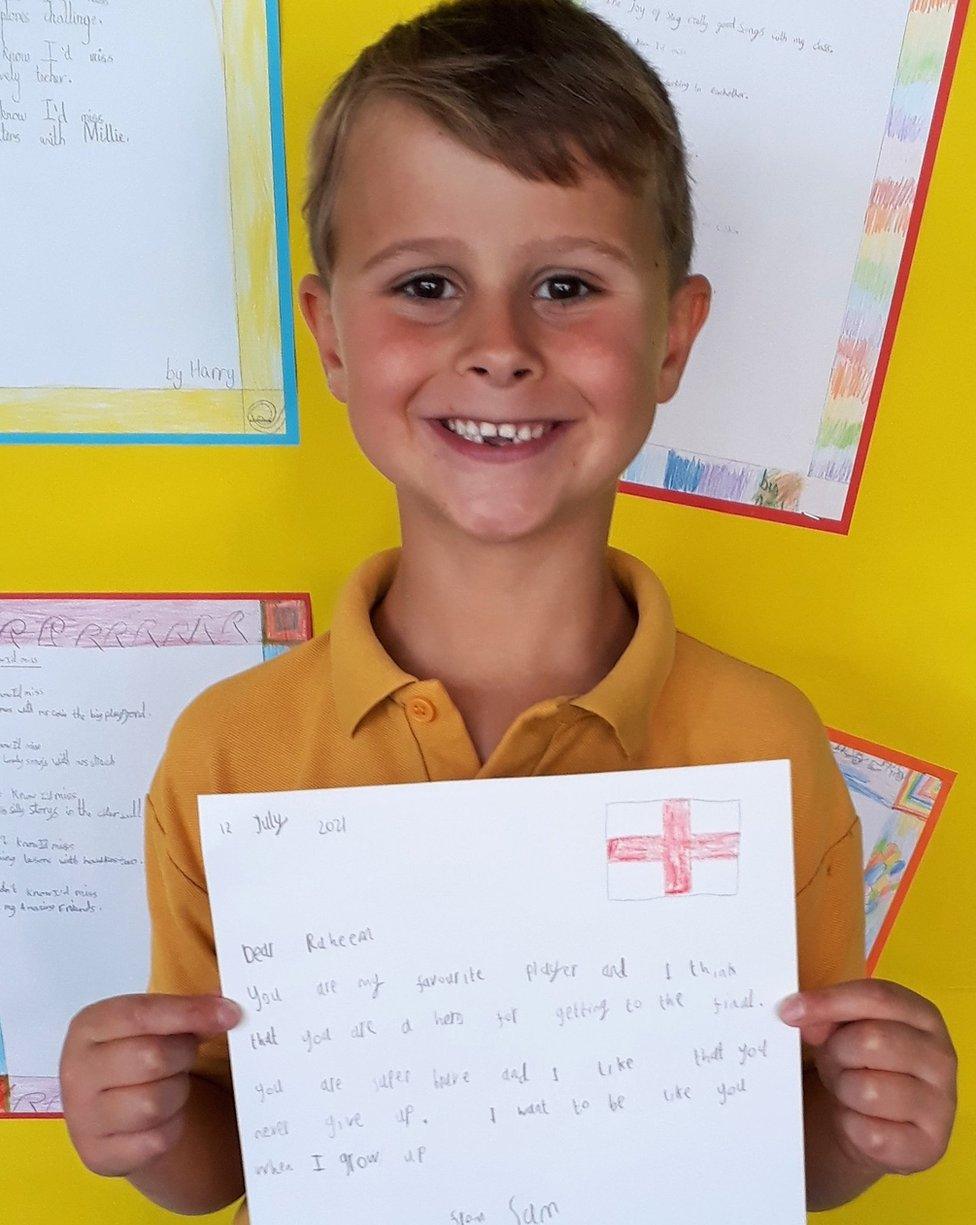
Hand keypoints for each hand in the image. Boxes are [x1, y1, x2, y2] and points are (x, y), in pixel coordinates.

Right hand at [60, 993, 241, 1176]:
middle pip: (152, 1058)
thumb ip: (187, 1012)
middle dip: (183, 1055)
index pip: (141, 1014)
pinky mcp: (98, 1156)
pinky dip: (172, 1126)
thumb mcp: (154, 1023)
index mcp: (88, 1026)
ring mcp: (83, 1118)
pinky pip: (157, 1140)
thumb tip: (227, 1009)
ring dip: (178, 1092)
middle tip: (186, 1055)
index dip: (189, 1013)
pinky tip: (163, 1116)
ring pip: (155, 1103)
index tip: (230, 1014)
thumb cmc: (138, 1053)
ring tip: (170, 1084)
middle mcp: (76, 1072)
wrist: (113, 1111)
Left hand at [778, 979, 956, 1175]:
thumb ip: (826, 1017)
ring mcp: (941, 1104)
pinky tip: (860, 1121)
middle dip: (837, 1051)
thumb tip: (802, 1018)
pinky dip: (852, 1126)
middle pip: (872, 1040)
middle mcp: (941, 1056)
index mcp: (923, 1015)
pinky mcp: (929, 1146)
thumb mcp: (843, 1031)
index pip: (876, 997)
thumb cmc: (860, 1063)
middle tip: (834, 1061)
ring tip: (850, 1090)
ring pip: (868, 1090)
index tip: (788, 1011)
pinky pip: (871, 1133)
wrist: (879, 1125)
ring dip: (844, 1090)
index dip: (829, 1001)